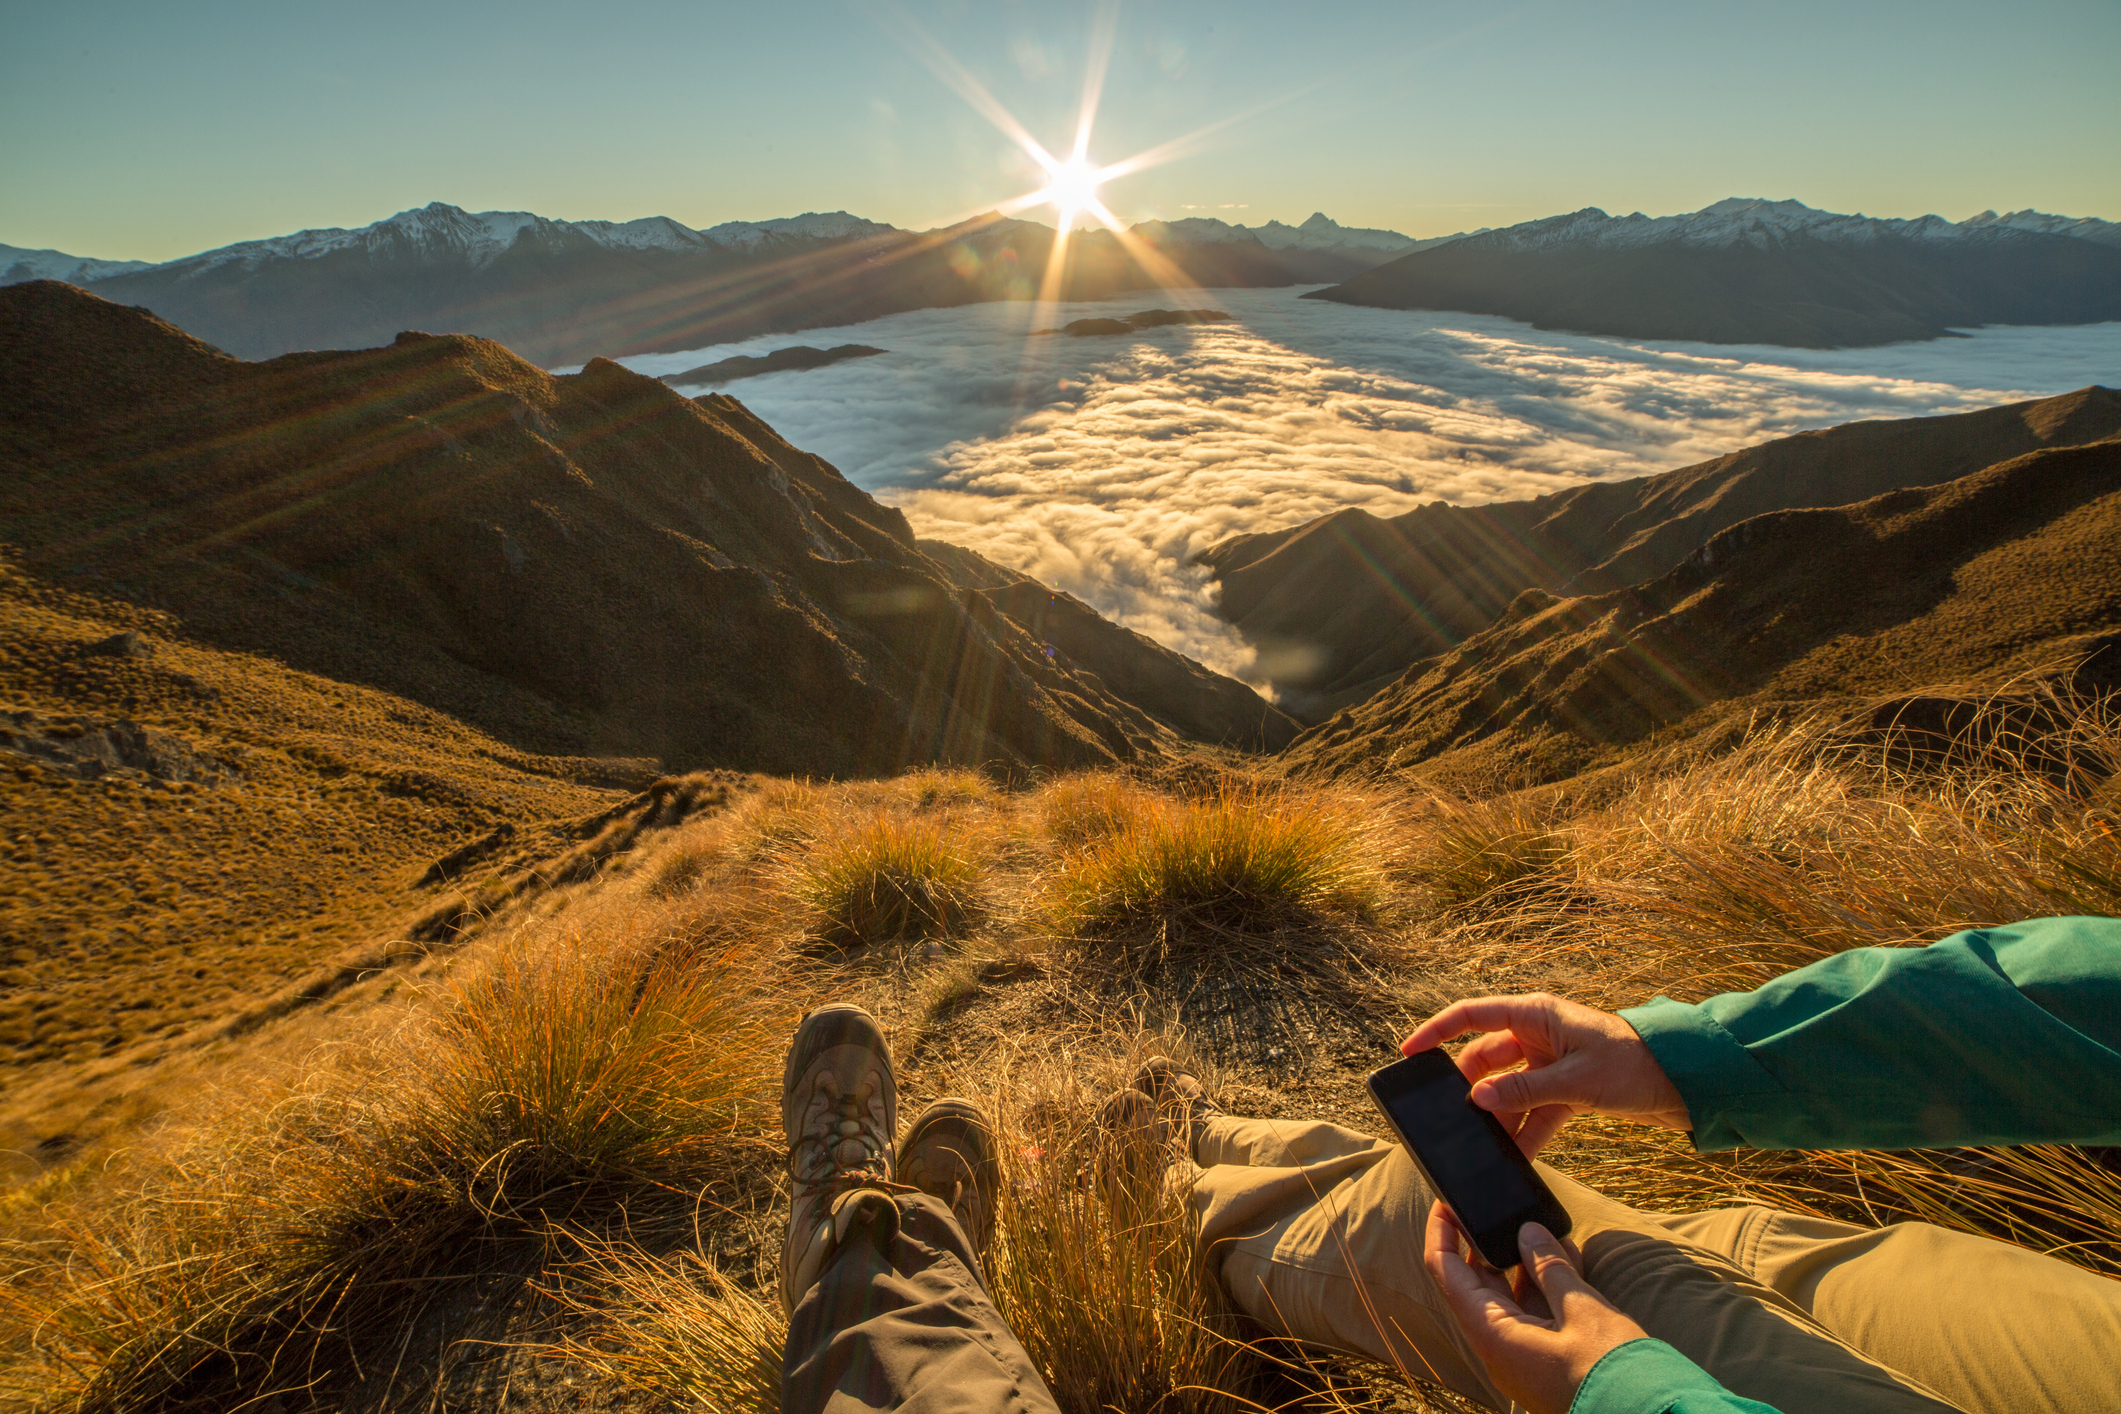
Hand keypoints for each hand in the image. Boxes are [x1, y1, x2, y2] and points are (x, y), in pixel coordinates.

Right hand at [1401, 993, 1689, 1155]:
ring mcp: (1551, 1064)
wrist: (1688, 1084)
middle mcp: (1538, 1035)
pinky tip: (1514, 1159)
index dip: (1436, 1033)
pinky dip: (1525, 1133)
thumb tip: (1476, 1100)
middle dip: (1469, 1090)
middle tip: (1451, 1121)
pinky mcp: (1567, 1090)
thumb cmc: (1635, 1065)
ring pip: (1508, 1091)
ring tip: (1483, 1148)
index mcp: (1535, 1015)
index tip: (1408, 1054)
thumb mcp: (1575, 1081)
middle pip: (1485, 1060)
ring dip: (1499, 1118)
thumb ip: (1523, 1091)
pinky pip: (1534, 1112)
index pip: (1471, 1017)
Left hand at [1424, 1204, 1647, 1413]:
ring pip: (1510, 1298)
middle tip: (1500, 1210)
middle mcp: (1499, 1349)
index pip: (1446, 1272)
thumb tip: (1527, 1233)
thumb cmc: (1611, 1373)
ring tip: (1544, 1229)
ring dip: (1525, 1263)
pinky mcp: (1546, 1360)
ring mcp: (1522, 1356)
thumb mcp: (1582, 1310)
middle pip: (1477, 1284)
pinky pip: (1535, 1314)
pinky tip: (1567, 1258)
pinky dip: (1545, 1286)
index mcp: (1493, 1335)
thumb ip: (1550, 1268)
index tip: (1446, 1203)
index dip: (1442, 1233)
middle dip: (1489, 1244)